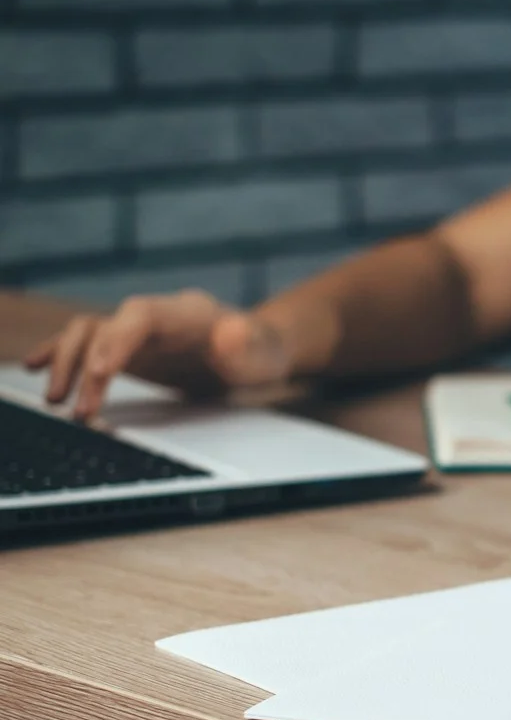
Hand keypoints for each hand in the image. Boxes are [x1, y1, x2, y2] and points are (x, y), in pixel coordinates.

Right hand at [24, 289, 291, 420]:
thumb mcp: (265, 353)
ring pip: (87, 333)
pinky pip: (85, 343)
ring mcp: (136, 330)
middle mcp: (154, 315)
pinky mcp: (126, 347)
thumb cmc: (260, 352)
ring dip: (67, 363)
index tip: (100, 374)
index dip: (117, 341)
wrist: (256, 348)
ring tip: (55, 401)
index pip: (141, 316)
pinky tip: (35, 369)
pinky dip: (60, 354)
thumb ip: (249, 344)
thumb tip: (231, 333)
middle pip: (106, 326)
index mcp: (187, 311)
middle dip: (86, 365)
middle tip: (78, 408)